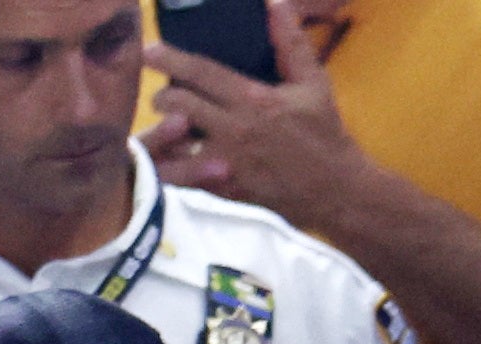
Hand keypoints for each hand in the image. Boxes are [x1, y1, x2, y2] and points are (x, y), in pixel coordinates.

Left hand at [143, 0, 369, 229]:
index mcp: (254, 98)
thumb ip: (291, 42)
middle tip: (162, 94)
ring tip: (163, 125)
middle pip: (178, 103)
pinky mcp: (219, 188)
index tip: (148, 50)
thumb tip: (275, 2)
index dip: (170, 59)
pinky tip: (168, 157)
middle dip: (161, 96)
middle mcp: (233, 128)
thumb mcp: (314, 82)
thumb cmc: (323, 132)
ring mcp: (223, 161)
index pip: (202, 72)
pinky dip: (168, 165)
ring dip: (160, 132)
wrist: (332, 189)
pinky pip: (180, 176)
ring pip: (171, 143)